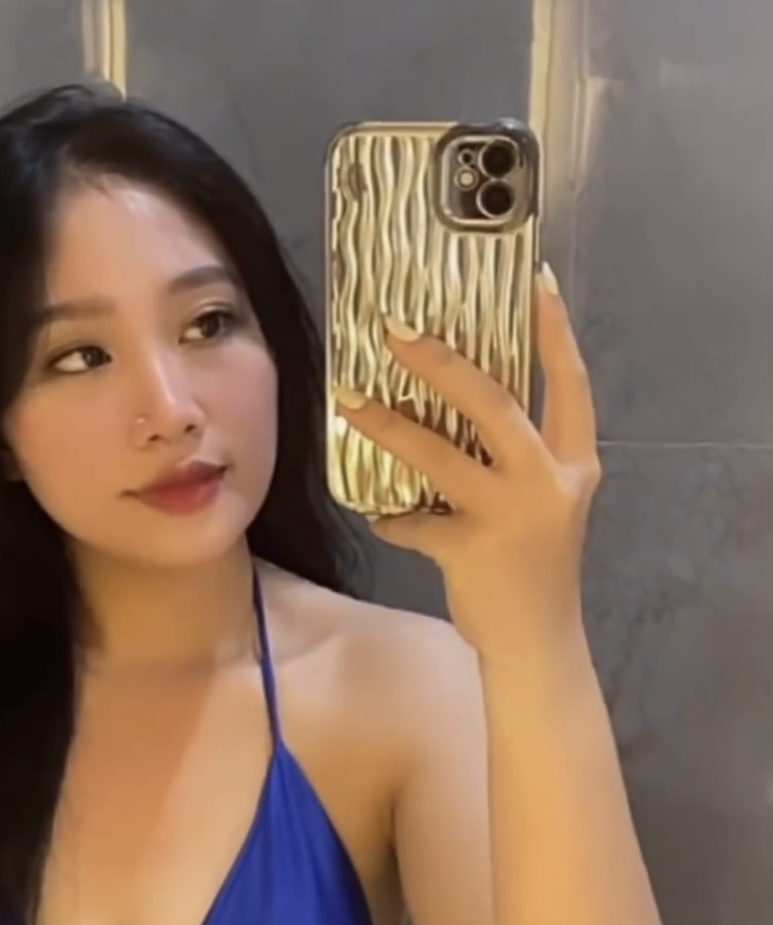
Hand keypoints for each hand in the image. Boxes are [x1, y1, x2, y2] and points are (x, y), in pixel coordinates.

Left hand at [333, 265, 601, 664]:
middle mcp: (549, 481)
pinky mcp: (470, 548)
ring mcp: (510, 514)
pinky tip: (377, 512)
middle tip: (396, 331)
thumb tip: (457, 396)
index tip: (536, 280)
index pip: (570, 384)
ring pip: (438, 454)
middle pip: (494, 403)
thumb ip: (518, 456)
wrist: (538, 643)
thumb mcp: (546, 502)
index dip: (555, 332)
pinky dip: (390, 515)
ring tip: (349, 402)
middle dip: (441, 363)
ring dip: (388, 425)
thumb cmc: (536, 565)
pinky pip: (413, 519)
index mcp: (575, 463)